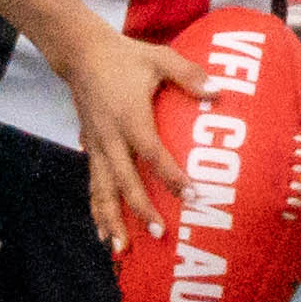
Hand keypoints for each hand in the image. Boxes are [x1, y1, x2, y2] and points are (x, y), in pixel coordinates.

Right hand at [60, 31, 213, 253]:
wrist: (81, 53)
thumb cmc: (126, 56)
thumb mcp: (160, 58)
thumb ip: (189, 75)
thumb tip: (219, 92)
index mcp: (130, 117)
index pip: (152, 152)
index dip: (171, 175)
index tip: (192, 195)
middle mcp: (110, 137)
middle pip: (125, 181)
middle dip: (141, 209)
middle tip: (160, 234)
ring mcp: (97, 145)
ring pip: (102, 189)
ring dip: (111, 219)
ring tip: (121, 248)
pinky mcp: (90, 148)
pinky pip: (93, 184)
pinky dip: (97, 209)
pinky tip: (103, 232)